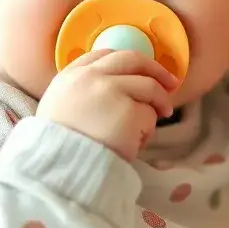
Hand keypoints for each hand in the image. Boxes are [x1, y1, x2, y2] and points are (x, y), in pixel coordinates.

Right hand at [37, 49, 177, 159]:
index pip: (104, 55)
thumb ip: (81, 94)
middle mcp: (91, 77)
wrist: (58, 172)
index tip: (139, 71)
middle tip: (171, 84)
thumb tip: (115, 90)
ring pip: (148, 88)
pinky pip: (150, 116)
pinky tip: (133, 146)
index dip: (126, 62)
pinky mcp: (129, 112)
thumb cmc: (59, 148)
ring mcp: (111, 91)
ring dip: (157, 105)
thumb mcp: (58, 110)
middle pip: (133, 60)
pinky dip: (147, 132)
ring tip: (149, 129)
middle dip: (156, 70)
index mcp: (70, 76)